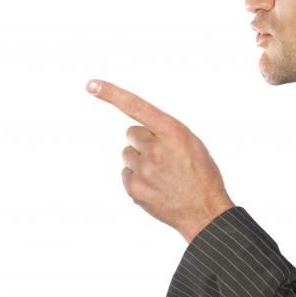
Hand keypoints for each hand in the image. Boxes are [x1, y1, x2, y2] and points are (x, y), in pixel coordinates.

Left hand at [87, 79, 233, 241]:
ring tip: (161, 174)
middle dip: (143, 142)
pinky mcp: (134, 188)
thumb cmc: (200, 174)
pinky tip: (156, 187)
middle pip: (131, 134)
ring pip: (128, 154)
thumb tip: (138, 133)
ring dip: (140, 161)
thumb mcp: (191, 143)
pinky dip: (138, 178)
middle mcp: (155, 148)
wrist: (204, 211)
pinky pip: (126, 173)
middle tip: (163, 158)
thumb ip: (165, 132)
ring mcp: (143, 169)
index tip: (90, 85)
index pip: (137, 107)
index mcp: (173, 132)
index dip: (112, 94)